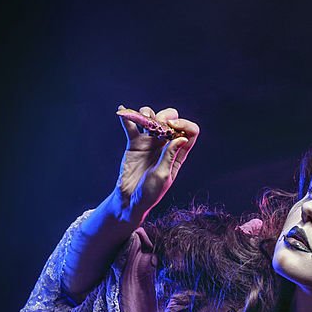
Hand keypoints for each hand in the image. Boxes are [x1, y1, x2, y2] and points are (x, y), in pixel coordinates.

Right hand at [114, 105, 199, 221]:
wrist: (130, 200)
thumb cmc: (150, 193)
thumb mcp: (163, 176)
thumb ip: (170, 156)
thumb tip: (182, 138)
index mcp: (178, 153)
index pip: (190, 132)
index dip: (184, 124)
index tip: (172, 127)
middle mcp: (166, 145)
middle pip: (171, 120)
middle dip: (166, 116)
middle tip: (157, 124)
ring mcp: (150, 142)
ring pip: (152, 118)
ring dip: (148, 114)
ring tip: (142, 119)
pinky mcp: (135, 143)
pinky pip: (132, 126)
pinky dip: (127, 117)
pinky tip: (122, 110)